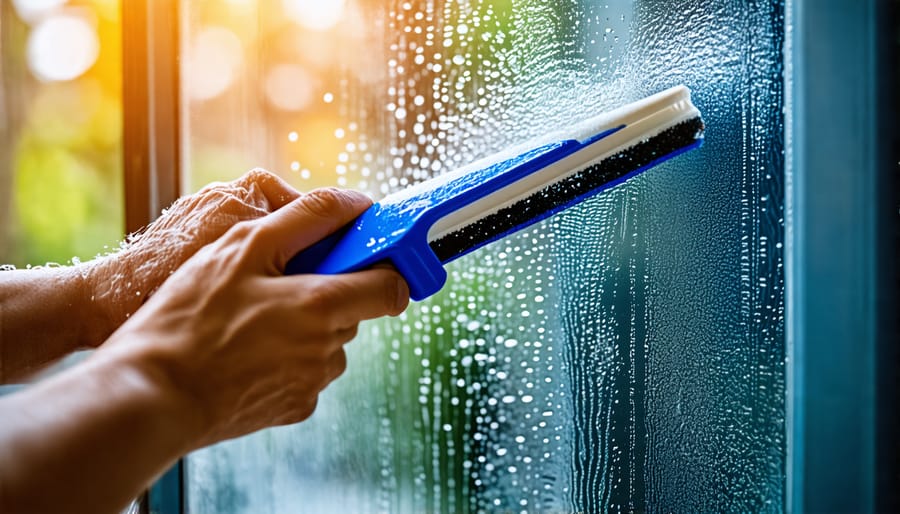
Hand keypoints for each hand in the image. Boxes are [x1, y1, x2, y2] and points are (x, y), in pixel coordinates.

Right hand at [97, 188, 409, 447]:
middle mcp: (327, 351)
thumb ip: (309, 218)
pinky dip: (286, 356)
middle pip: (353, 310)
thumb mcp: (243, 247)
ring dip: (305, 325)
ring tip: (249, 318)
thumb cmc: (189, 317)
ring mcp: (311, 384)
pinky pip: (305, 371)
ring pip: (327, 341)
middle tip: (277, 280)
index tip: (363, 254)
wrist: (151, 395)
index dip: (384, 265)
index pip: (392, 287)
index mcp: (323, 307)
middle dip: (328, 290)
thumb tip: (356, 203)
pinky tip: (244, 351)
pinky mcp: (292, 409)